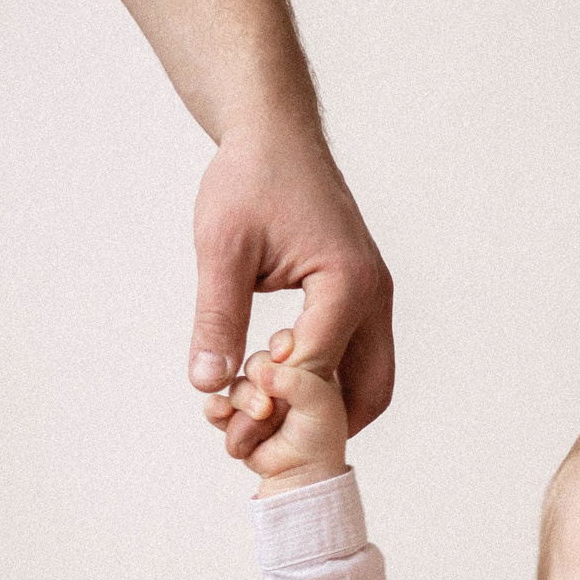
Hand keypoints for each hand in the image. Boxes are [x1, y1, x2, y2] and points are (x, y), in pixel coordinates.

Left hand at [192, 120, 394, 451]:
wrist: (275, 133)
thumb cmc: (249, 179)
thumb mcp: (222, 249)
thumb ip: (216, 319)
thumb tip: (206, 386)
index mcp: (347, 283)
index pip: (316, 367)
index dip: (273, 399)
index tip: (230, 418)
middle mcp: (374, 295)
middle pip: (369, 391)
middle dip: (322, 427)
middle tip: (270, 447)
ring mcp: (374, 296)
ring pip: (369, 379)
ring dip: (328, 409)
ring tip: (272, 422)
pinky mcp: (362, 295)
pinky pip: (357, 356)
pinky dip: (328, 382)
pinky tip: (280, 386)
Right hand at [225, 329, 350, 496]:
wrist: (302, 474)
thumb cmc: (318, 438)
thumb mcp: (318, 401)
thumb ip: (294, 380)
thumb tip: (260, 372)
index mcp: (304, 370)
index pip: (286, 343)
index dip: (281, 347)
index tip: (284, 356)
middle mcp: (279, 382)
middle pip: (256, 364)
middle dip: (259, 385)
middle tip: (269, 407)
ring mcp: (257, 399)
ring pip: (237, 387)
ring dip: (245, 406)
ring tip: (260, 420)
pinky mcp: (237, 418)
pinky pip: (217, 406)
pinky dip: (217, 411)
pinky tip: (222, 413)